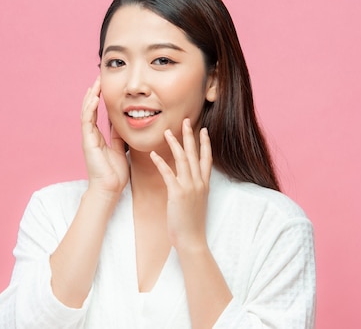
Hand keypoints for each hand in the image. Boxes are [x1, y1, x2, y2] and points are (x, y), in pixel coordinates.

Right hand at [81, 76, 128, 198]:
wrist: (109, 188)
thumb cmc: (115, 173)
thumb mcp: (119, 149)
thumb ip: (117, 136)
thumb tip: (120, 123)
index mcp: (97, 137)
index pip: (96, 113)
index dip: (99, 99)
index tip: (104, 86)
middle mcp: (90, 135)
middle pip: (89, 109)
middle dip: (93, 93)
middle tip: (98, 78)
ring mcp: (88, 138)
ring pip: (86, 112)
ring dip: (91, 97)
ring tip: (96, 83)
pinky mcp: (88, 141)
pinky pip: (87, 121)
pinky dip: (90, 108)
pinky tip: (94, 97)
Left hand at [150, 118, 211, 250]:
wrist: (192, 239)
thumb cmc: (192, 224)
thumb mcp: (197, 202)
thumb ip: (194, 189)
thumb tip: (187, 181)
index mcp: (204, 184)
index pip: (207, 159)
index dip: (205, 143)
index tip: (204, 130)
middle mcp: (199, 182)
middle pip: (195, 154)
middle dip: (190, 136)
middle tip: (185, 121)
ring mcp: (190, 187)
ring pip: (183, 159)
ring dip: (175, 144)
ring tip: (167, 132)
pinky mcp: (178, 193)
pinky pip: (168, 174)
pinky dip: (161, 162)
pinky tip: (153, 154)